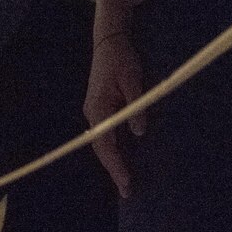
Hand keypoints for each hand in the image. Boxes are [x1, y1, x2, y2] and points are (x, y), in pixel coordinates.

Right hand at [84, 29, 144, 197]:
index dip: (115, 165)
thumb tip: (139, 132)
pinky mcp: (100, 107)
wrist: (109, 40)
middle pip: (100, 148)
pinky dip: (112, 149)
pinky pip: (104, 134)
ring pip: (101, 142)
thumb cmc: (121, 58)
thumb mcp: (132, 79)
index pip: (105, 143)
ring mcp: (94, 111)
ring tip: (125, 181)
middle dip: (113, 169)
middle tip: (127, 191)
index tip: (126, 182)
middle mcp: (92, 113)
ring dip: (112, 161)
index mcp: (98, 108)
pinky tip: (122, 159)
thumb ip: (136, 105)